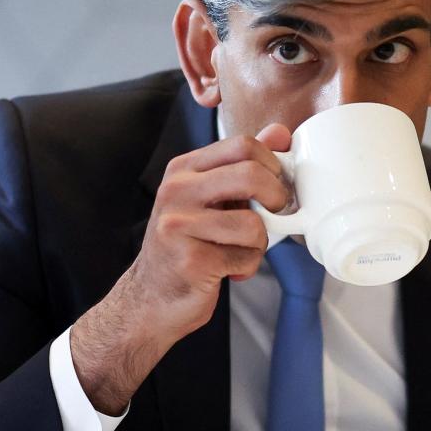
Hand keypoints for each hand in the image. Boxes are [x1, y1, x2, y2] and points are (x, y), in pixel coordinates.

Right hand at [70, 123, 291, 413]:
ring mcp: (179, 226)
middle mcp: (176, 191)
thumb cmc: (188, 244)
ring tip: (241, 250)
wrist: (150, 297)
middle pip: (251, 175)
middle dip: (276, 197)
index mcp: (184, 170)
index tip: (277, 184)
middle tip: (274, 214)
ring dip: (260, 243)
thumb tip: (280, 133)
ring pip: (253, 224)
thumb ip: (245, 164)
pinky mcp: (190, 260)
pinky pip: (246, 257)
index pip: (242, 145)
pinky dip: (247, 266)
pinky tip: (228, 269)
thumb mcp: (213, 197)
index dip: (273, 164)